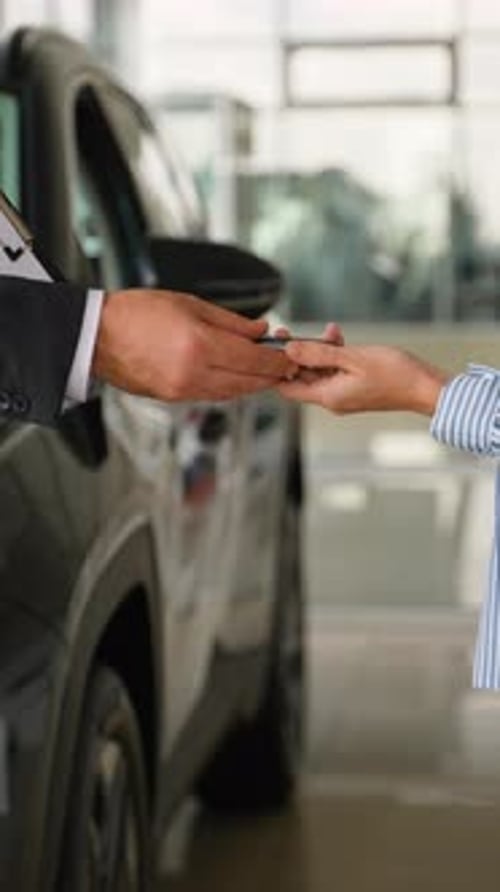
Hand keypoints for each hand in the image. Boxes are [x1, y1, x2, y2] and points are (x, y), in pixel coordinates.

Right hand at [92, 289, 297, 401]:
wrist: (97, 336)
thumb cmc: (136, 313)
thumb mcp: (190, 304)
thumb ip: (231, 322)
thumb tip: (260, 332)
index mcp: (200, 345)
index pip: (254, 359)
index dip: (277, 360)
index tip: (290, 355)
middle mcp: (194, 373)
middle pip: (248, 382)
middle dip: (271, 375)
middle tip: (285, 364)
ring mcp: (183, 390)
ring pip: (233, 393)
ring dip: (252, 383)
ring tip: (264, 369)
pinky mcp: (174, 398)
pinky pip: (213, 395)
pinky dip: (230, 387)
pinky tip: (236, 375)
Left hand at [278, 339, 450, 415]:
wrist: (425, 387)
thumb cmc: (395, 374)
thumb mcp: (353, 358)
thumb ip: (318, 354)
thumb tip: (289, 350)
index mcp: (328, 396)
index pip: (286, 387)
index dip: (275, 368)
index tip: (273, 346)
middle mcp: (332, 399)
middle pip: (301, 377)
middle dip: (296, 354)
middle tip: (289, 331)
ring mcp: (343, 394)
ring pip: (318, 371)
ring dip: (318, 350)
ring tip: (328, 332)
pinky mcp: (353, 386)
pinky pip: (335, 370)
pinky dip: (333, 354)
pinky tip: (338, 337)